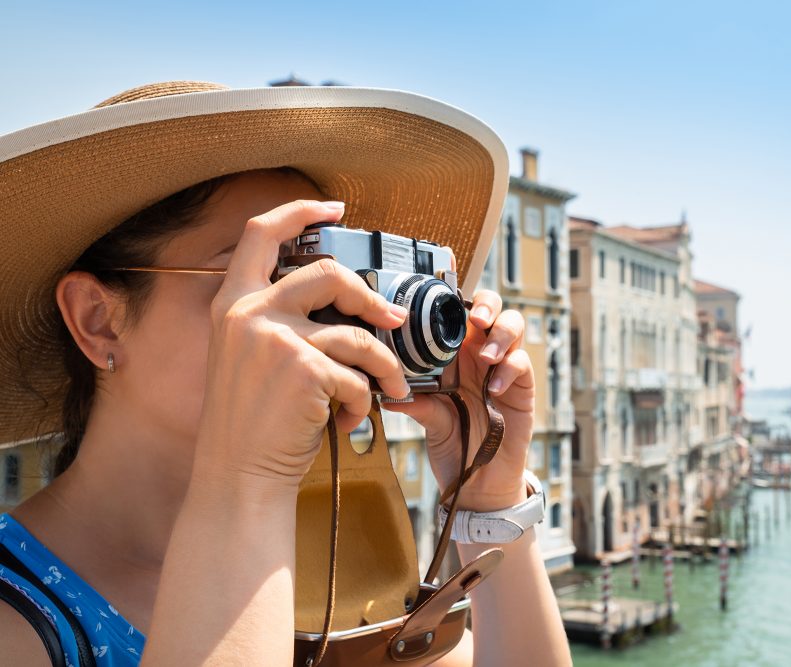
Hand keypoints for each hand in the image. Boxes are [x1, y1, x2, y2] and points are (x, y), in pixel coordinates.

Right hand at [194, 200, 409, 492]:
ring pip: (356, 333)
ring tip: (390, 388)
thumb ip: (281, 320)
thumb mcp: (249, 356)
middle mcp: (248, 312)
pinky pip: (357, 376)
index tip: (334, 207)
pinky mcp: (302, 370)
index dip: (300, 210)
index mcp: (232, 302)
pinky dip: (365, 401)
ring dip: (383, 365)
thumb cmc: (253, 421)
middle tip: (392, 320)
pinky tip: (352, 419)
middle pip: (329, 273)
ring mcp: (274, 339)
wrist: (238, 476)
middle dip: (370, 297)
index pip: (260, 232)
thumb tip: (348, 301)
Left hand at [383, 288, 534, 511]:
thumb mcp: (428, 419)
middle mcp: (479, 354)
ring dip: (500, 334)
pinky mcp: (522, 388)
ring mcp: (503, 369)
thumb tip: (387, 389)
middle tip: (474, 319)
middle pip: (492, 308)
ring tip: (485, 356)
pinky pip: (521, 365)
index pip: (457, 313)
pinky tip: (493, 388)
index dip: (453, 294)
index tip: (442, 282)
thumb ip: (416, 401)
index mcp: (454, 353)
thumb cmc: (452, 445)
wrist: (477, 483)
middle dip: (486, 305)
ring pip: (514, 327)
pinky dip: (508, 370)